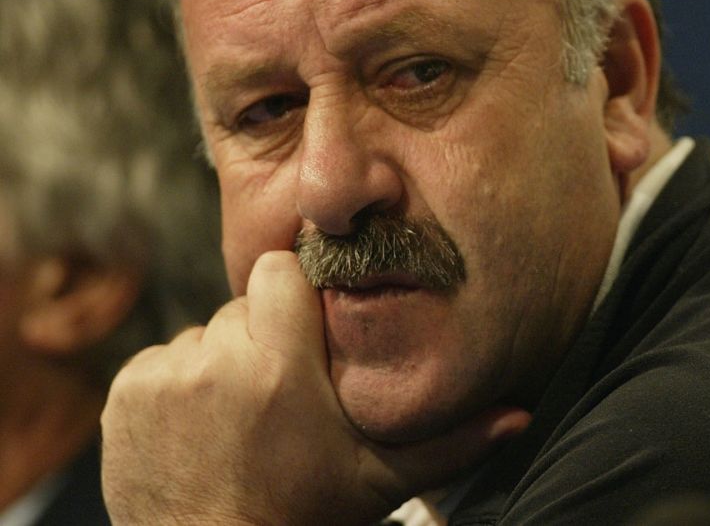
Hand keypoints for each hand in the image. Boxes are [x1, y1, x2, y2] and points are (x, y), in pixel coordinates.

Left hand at [101, 250, 529, 524]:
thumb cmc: (305, 516)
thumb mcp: (383, 478)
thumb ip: (453, 439)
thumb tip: (522, 415)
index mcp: (277, 363)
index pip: (280, 270)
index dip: (297, 299)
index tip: (308, 338)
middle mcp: (213, 358)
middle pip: (245, 305)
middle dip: (264, 336)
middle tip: (282, 392)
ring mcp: (162, 376)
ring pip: (204, 334)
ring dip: (222, 362)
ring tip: (242, 418)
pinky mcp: (123, 395)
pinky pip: (162, 361)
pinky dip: (180, 386)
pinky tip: (203, 430)